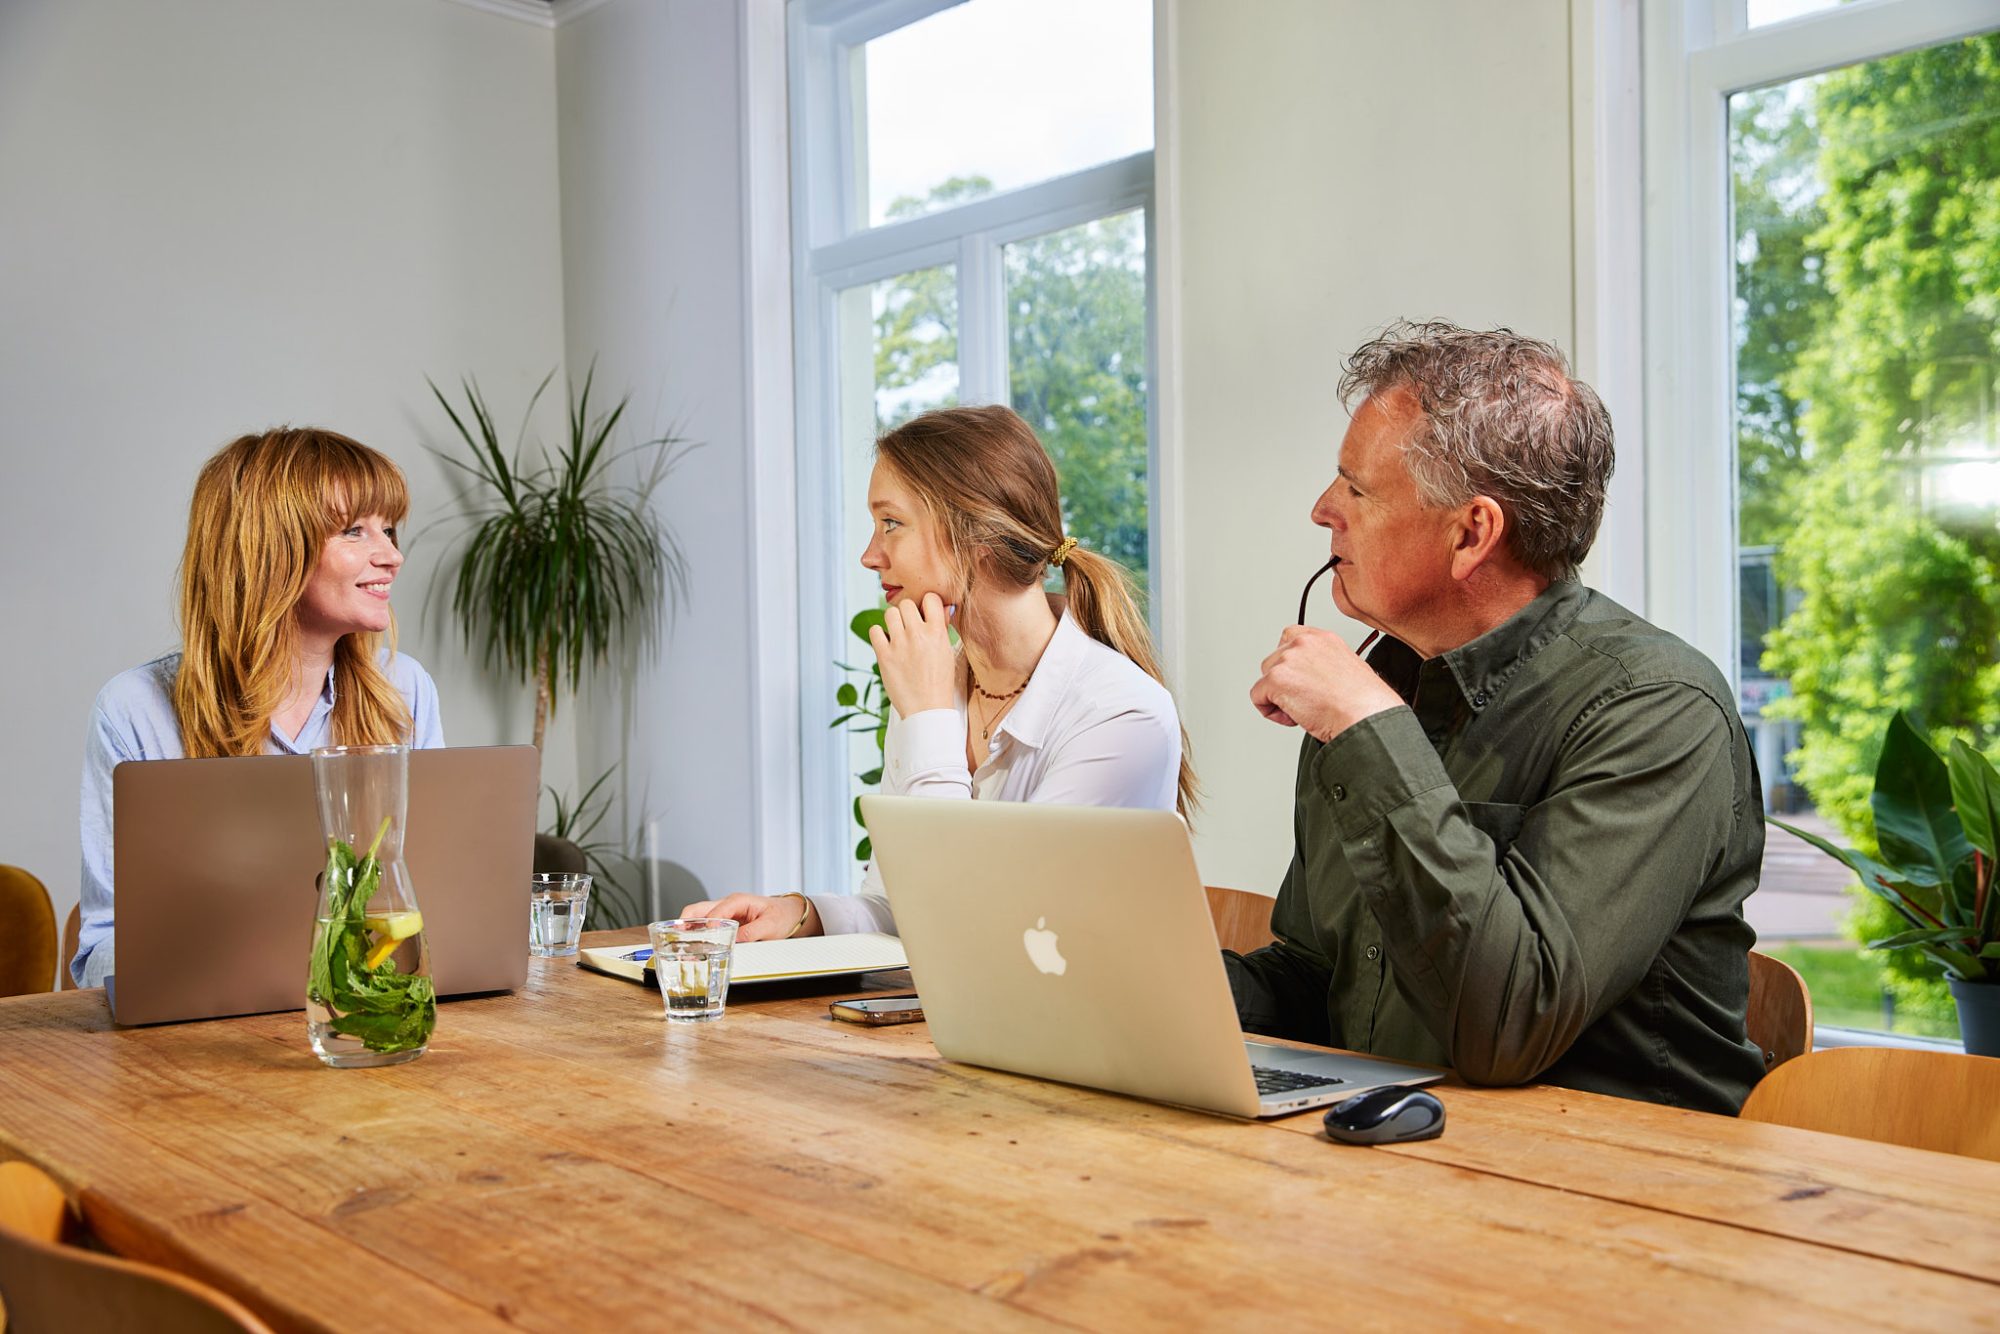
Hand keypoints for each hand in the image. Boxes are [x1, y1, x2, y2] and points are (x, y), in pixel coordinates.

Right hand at [679, 893, 820, 941]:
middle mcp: (727, 904)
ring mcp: (724, 912)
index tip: (704, 935)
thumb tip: (735, 939)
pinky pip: (704, 925)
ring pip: (698, 917)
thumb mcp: (770, 926)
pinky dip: (695, 933)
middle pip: (698, 909)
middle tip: (677, 938)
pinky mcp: (723, 921)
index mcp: (738, 901)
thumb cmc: (781, 916)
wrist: (789, 914)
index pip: (716, 910)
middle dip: (685, 922)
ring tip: (681, 944)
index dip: (708, 923)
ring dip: (688, 929)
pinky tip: (692, 945)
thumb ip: (752, 932)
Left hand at [869, 592, 957, 715]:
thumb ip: (942, 628)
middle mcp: (918, 635)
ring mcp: (899, 644)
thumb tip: (943, 607)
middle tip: (908, 626)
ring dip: (892, 621)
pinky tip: (886, 644)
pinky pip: (874, 630)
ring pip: (889, 613)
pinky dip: (878, 634)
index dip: (926, 604)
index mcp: (937, 633)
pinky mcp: (884, 655)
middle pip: (906, 604)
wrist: (927, 709)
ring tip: (897, 635)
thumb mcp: (947, 652)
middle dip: (907, 612)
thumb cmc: (939, 683)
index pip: (930, 598)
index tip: (924, 613)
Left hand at [1249, 625, 1403, 741]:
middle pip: (1273, 661)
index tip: (1299, 679)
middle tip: (1308, 700)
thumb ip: (1324, 665)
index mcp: (1324, 638)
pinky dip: (1271, 712)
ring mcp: (1288, 659)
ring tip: (1305, 709)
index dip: (1290, 663)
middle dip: (1285, 683)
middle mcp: (1304, 643)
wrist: (1365, 716)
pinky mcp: (1276, 678)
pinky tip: (1295, 717)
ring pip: (1265, 679)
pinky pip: (1257, 697)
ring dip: (1279, 697)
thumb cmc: (1364, 703)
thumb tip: (1311, 679)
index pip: (1291, 638)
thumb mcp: (1348, 670)